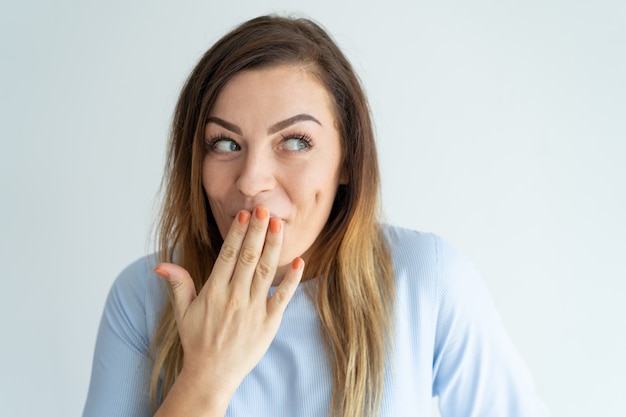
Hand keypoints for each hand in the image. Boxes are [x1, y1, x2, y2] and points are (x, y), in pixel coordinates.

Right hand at [154, 206, 303, 411]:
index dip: (237, 233)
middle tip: (265, 209)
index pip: (227, 255)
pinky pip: (282, 297)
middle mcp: (234, 297)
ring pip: (265, 271)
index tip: (244, 215)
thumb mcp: (183, 312)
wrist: (212, 374)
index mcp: (214, 292)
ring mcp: (253, 310)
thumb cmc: (197, 341)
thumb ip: (177, 284)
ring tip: (279, 225)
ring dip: (273, 247)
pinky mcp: (269, 323)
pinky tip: (299, 262)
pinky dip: (291, 280)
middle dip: (257, 232)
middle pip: (248, 257)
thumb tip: (160, 264)